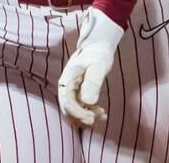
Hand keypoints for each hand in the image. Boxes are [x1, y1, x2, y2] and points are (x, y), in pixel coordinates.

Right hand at [57, 9, 123, 125]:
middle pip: (68, 110)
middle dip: (82, 118)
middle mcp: (65, 88)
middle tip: (99, 118)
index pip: (67, 103)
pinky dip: (89, 115)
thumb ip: (93, 83)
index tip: (93, 118)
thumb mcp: (98, 67)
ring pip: (73, 113)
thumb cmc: (98, 55)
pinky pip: (79, 110)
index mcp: (67, 79)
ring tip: (103, 115)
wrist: (97, 49)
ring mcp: (70, 92)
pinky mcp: (77, 95)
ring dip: (86, 118)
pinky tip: (102, 113)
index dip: (79, 113)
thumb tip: (88, 102)